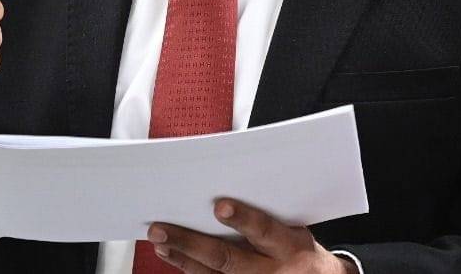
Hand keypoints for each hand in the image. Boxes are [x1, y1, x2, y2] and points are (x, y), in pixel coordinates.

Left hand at [147, 199, 356, 272]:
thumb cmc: (300, 248)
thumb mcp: (296, 228)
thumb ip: (267, 214)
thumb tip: (221, 194)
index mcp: (291, 246)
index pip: (265, 230)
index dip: (243, 219)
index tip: (220, 206)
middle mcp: (274, 271)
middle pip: (228, 259)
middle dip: (191, 243)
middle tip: (160, 229)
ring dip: (184, 259)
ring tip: (161, 243)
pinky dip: (193, 271)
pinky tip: (175, 258)